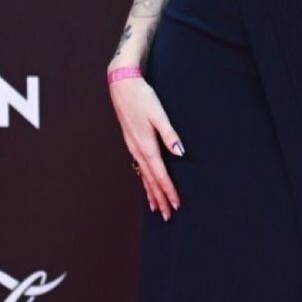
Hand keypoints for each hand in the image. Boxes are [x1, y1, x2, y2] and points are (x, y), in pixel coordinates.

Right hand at [107, 70, 183, 218]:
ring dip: (151, 193)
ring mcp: (133, 147)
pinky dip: (144, 181)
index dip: (169, 191)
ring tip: (157, 208)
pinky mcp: (131, 143)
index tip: (176, 205)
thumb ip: (170, 134)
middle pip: (150, 180)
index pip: (160, 174)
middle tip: (168, 216)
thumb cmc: (142, 97)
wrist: (122, 85)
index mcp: (146, 145)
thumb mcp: (158, 114)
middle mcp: (137, 150)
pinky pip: (139, 168)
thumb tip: (180, 153)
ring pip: (143, 176)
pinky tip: (146, 185)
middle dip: (160, 199)